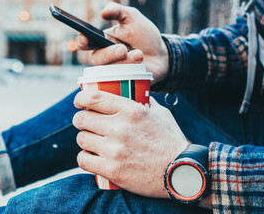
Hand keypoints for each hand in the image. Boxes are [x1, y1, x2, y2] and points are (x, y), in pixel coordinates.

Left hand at [72, 90, 188, 197]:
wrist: (183, 172)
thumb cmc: (171, 142)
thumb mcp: (160, 114)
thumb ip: (144, 102)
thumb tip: (135, 92)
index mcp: (131, 111)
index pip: (93, 98)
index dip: (80, 99)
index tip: (79, 102)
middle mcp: (121, 128)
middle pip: (82, 119)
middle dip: (81, 121)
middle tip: (86, 125)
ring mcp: (115, 150)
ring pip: (82, 140)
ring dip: (85, 141)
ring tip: (92, 143)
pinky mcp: (112, 170)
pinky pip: (83, 160)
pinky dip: (85, 159)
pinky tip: (92, 158)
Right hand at [77, 2, 168, 83]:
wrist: (162, 54)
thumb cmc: (143, 35)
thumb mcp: (132, 18)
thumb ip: (118, 11)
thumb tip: (103, 12)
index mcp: (101, 41)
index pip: (84, 42)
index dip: (82, 41)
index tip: (85, 39)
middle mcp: (104, 57)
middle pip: (96, 58)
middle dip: (109, 54)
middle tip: (122, 49)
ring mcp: (112, 71)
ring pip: (109, 70)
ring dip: (125, 62)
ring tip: (139, 55)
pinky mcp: (122, 82)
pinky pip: (120, 80)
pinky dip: (131, 72)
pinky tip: (141, 65)